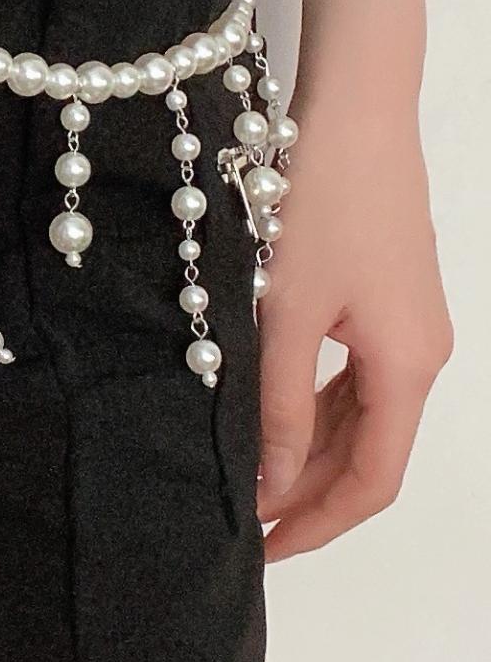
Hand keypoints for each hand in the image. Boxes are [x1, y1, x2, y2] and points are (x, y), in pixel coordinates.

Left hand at [255, 95, 452, 558]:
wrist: (355, 110)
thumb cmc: (318, 202)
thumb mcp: (286, 311)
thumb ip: (276, 402)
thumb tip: (270, 481)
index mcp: (408, 366)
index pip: (372, 480)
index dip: (319, 522)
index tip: (265, 550)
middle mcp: (421, 354)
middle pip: (367, 451)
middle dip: (305, 492)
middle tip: (240, 520)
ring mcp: (406, 325)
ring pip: (358, 415)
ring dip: (304, 450)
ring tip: (243, 475)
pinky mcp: (385, 298)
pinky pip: (352, 376)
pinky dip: (311, 405)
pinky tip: (264, 412)